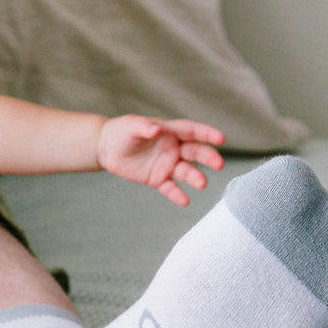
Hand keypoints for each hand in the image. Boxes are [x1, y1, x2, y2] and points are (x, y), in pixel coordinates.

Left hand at [98, 116, 226, 205]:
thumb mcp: (131, 126)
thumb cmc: (121, 132)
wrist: (107, 149)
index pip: (192, 131)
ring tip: (202, 184)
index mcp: (170, 131)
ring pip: (186, 171)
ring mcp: (167, 164)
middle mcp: (174, 148)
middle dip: (208, 157)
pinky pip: (170, 188)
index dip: (207, 134)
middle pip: (195, 152)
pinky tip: (185, 201)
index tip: (221, 139)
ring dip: (195, 177)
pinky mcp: (158, 179)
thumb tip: (157, 128)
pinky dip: (177, 194)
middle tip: (219, 164)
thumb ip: (144, 126)